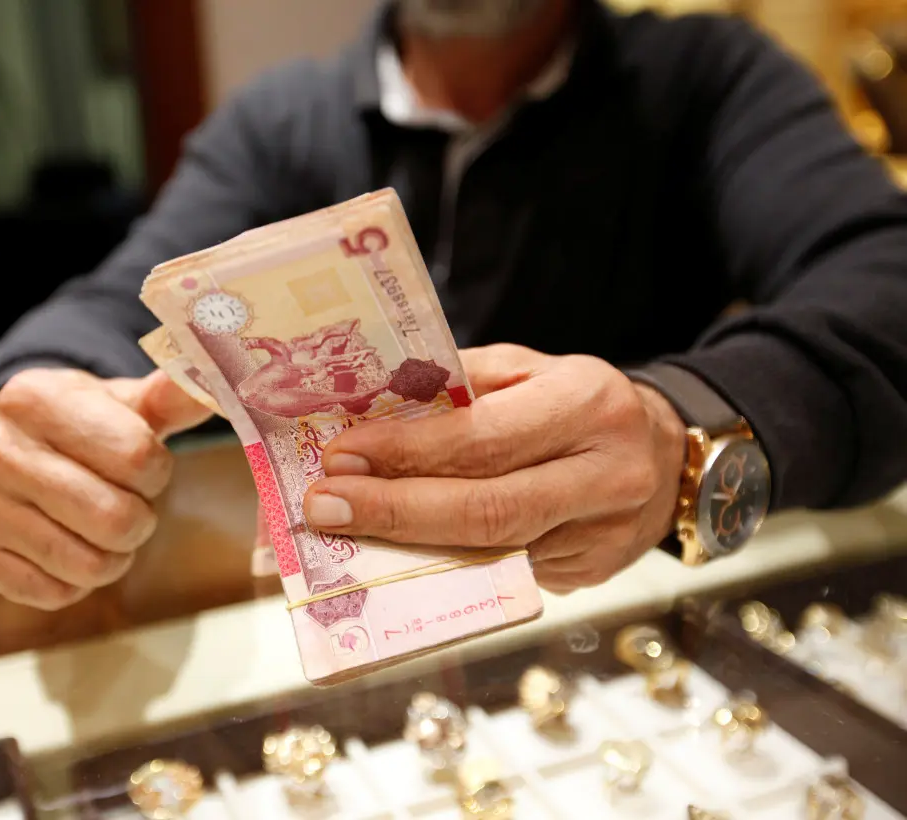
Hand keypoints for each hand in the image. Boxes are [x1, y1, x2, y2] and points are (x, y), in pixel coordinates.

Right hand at [0, 368, 210, 608]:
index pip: (137, 458)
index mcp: (36, 397)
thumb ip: (176, 397)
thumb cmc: (91, 425)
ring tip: (99, 526)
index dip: (157, 472)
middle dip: (139, 520)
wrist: (23, 444)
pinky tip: (66, 544)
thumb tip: (216, 387)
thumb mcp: (130, 405)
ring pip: (87, 565)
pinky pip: (52, 592)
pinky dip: (76, 582)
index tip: (143, 464)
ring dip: (114, 556)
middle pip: (115, 519)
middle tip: (127, 504)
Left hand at [302, 345, 686, 593]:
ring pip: (489, 554)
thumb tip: (369, 414)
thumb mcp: (527, 370)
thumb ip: (459, 387)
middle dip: (394, 511)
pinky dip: (440, 567)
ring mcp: (602, 537)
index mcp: (587, 405)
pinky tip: (392, 556)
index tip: (342, 455)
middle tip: (325, 508)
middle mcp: (604, 476)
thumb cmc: (578, 403)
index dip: (407, 452)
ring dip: (406, 548)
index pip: (484, 439)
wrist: (667, 455)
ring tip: (341, 536)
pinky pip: (501, 575)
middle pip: (487, 511)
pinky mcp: (590, 575)